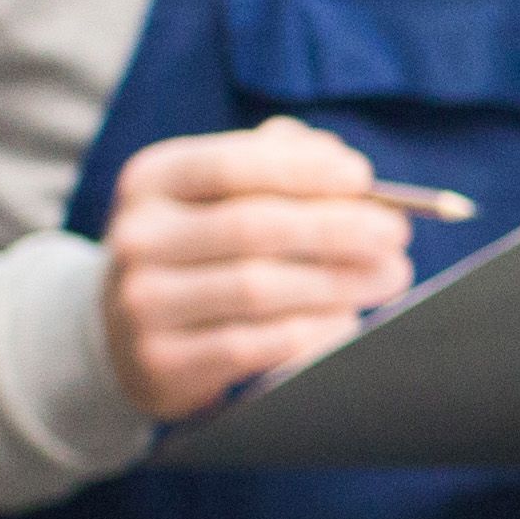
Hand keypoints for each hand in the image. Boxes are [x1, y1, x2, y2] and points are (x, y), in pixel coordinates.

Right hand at [95, 119, 413, 420]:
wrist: (124, 334)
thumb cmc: (199, 248)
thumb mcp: (216, 196)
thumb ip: (273, 162)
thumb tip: (336, 156)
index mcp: (151, 180)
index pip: (233, 165)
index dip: (304, 170)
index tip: (363, 178)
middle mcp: (137, 238)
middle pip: (253, 227)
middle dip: (337, 228)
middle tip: (396, 235)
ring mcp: (142, 303)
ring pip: (258, 288)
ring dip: (337, 282)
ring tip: (389, 276)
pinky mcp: (162, 362)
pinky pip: (253, 345)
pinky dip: (312, 332)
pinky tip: (348, 320)